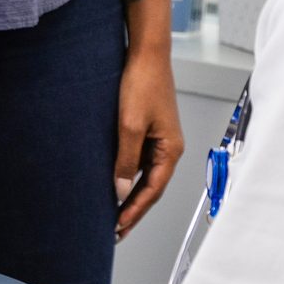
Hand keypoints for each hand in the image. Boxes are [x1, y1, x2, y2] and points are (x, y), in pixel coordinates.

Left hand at [114, 46, 184, 237]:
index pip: (152, 191)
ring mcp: (160, 139)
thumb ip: (125, 160)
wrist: (146, 53)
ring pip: (145, 176)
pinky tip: (114, 183)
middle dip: (133, 210)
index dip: (134, 211)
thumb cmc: (142, 83)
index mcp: (171, 150)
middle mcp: (169, 148)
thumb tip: (119, 191)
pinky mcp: (150, 130)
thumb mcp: (129, 125)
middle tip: (115, 231)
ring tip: (112, 213)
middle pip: (151, 188)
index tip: (118, 228)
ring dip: (130, 194)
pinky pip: (140, 161)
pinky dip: (128, 175)